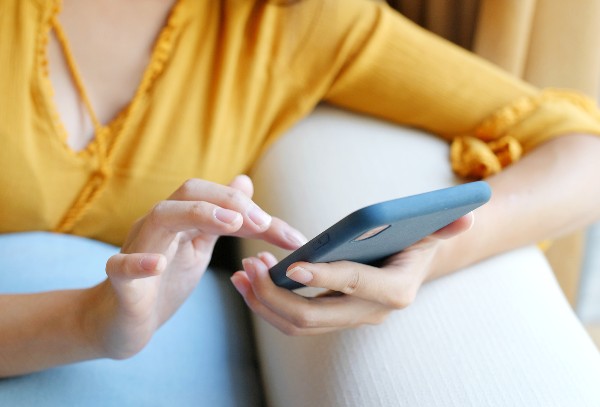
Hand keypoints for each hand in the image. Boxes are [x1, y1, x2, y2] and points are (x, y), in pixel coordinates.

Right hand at [86, 175, 306, 357]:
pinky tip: (158, 265)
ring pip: (160, 216)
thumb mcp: (198, 247)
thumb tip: (244, 180)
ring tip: (231, 223)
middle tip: (264, 223)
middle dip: (231, 201)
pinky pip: (120, 266)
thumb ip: (221, 218)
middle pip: (190, 192)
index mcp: (182, 220)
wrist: (121, 322)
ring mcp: (137, 249)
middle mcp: (159, 226)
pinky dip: (138, 262)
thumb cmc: (162, 284)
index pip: (219, 199)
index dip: (257, 211)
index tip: (292, 236)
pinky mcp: (120, 283)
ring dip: (197, 213)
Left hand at [230, 213, 473, 334]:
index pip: (355, 286)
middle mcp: (370, 313)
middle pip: (314, 316)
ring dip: (264, 301)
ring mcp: (347, 319)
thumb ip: (447, 224)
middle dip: (277, 295)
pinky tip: (250, 279)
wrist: (411, 266)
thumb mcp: (432, 229)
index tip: (292, 266)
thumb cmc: (417, 242)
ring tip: (242, 272)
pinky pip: (292, 319)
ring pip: (297, 324)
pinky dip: (266, 302)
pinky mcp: (330, 316)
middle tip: (251, 265)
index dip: (325, 278)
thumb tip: (469, 214)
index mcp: (395, 290)